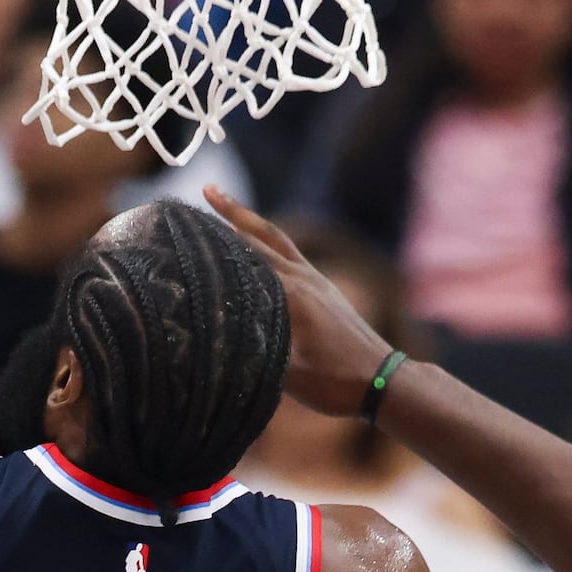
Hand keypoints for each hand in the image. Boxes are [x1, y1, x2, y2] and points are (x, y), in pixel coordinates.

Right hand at [206, 185, 390, 416]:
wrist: (383, 380)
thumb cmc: (337, 381)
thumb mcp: (290, 373)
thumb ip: (256, 353)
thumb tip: (217, 339)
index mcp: (293, 295)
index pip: (247, 259)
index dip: (218, 243)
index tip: (189, 225)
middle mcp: (304, 278)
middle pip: (260, 238)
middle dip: (230, 214)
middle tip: (205, 190)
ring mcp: (316, 280)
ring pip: (277, 239)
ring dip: (250, 218)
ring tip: (225, 198)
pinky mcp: (324, 288)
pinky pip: (290, 252)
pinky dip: (268, 239)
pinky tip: (257, 240)